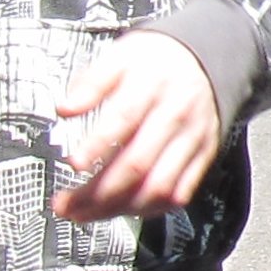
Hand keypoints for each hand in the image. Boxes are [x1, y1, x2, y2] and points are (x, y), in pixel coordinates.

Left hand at [54, 32, 222, 222]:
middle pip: (138, 164)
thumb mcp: (120, 56)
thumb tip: (65, 108)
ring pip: (158, 187)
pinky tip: (122, 210)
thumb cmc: (156, 62)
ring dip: (119, 208)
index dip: (97, 145)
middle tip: (67, 204)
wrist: (204, 59)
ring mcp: (191, 141)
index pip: (124, 121)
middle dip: (98, 192)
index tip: (73, 164)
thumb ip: (91, 82)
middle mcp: (175, 117)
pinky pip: (179, 194)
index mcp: (152, 88)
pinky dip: (149, 209)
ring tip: (86, 214)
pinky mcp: (202, 158)